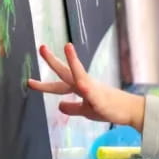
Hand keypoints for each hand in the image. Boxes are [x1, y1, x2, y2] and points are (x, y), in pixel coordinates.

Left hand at [28, 43, 144, 130]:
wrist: (129, 111)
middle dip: (53, 61)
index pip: (58, 85)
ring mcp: (93, 89)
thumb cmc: (109, 108)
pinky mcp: (101, 98)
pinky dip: (86, 87)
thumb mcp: (86, 111)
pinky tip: (82, 84)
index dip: (43, 84)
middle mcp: (85, 85)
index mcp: (80, 88)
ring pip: (80, 74)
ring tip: (68, 47)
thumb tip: (60, 105)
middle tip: (42, 47)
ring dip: (73, 61)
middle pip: (65, 72)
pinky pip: (92, 92)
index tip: (29, 82)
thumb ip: (73, 108)